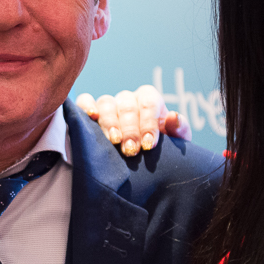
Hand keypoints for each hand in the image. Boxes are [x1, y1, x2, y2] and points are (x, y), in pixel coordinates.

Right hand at [75, 85, 189, 155]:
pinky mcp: (90, 110)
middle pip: (127, 105)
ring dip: (110, 123)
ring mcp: (108, 104)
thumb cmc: (158, 150)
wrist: (140, 164)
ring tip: (114, 141)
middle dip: (130, 129)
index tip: (148, 145)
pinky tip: (91, 117)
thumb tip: (174, 117)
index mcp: (149, 100)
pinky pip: (84, 101)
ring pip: (106, 104)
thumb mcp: (174, 143)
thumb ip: (179, 131)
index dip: (148, 123)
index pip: (149, 102)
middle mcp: (128, 99)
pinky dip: (86, 106)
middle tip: (131, 151)